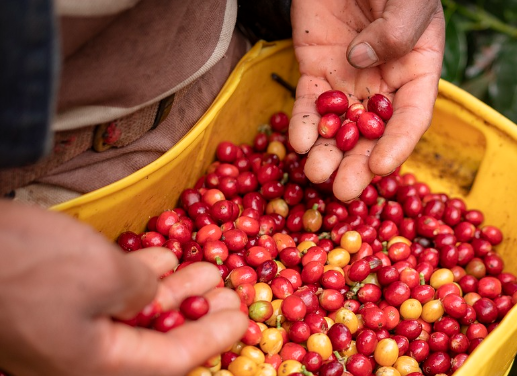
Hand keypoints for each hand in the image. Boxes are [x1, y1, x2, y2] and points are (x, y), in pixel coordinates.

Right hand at [0, 200, 245, 375]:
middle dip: (197, 314)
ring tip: (206, 267)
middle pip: (154, 342)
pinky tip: (160, 256)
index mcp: (96, 367)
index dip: (213, 337)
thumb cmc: (26, 265)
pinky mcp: (45, 305)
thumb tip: (151, 293)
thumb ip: (142, 291)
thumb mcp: (104, 275)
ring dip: (171, 291)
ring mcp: (59, 331)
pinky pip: (104, 298)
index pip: (172, 362)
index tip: (244, 316)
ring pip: (131, 316)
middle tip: (230, 290)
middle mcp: (79, 357)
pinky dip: (136, 278)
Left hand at [289, 0, 444, 200]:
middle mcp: (384, 83)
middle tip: (344, 191)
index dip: (398, 144)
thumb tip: (362, 61)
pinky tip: (298, 143)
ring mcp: (348, 79)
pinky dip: (304, 124)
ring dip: (328, 154)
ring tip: (315, 175)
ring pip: (340, 126)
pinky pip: (310, 103)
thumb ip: (396, 29)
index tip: (382, 167)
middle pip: (373, 133)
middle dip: (358, 165)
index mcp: (417, 69)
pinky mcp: (316, 69)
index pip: (411, 117)